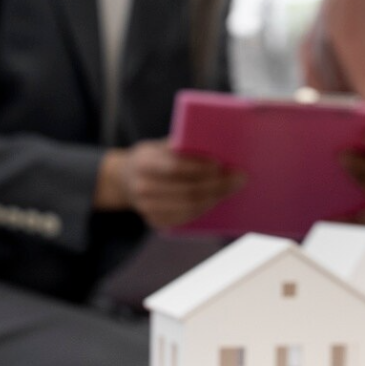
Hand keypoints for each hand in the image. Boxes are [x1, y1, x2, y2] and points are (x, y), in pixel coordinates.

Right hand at [100, 141, 243, 230]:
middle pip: (187, 191)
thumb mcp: (160, 144)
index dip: (198, 168)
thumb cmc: (152, 158)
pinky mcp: (156, 221)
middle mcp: (142, 188)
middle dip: (217, 185)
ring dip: (215, 198)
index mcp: (143, 163)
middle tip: (239, 178)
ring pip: (190, 207)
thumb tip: (214, 144)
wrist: (125, 180)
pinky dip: (205, 208)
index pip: (174, 167)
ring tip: (233, 188)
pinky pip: (186, 218)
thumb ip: (180, 146)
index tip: (220, 165)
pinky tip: (217, 199)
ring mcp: (147, 208)